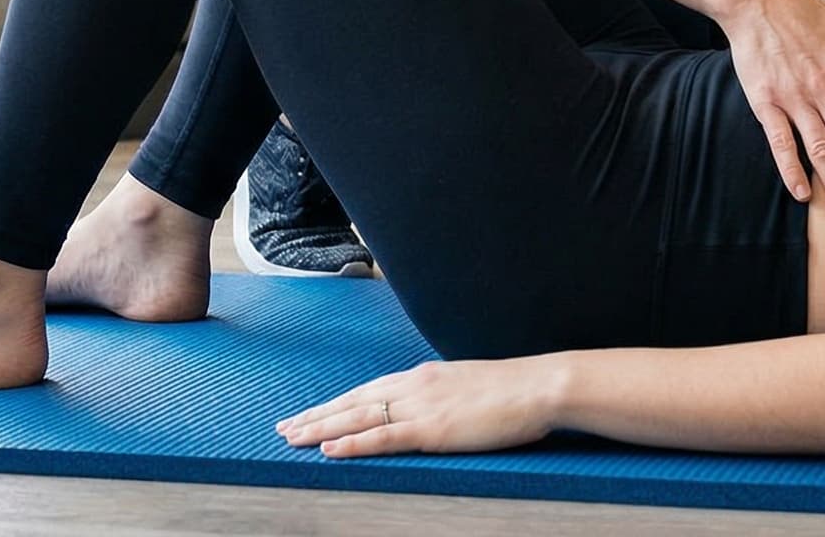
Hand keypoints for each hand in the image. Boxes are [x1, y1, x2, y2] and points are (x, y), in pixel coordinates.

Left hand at [277, 357, 563, 457]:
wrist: (540, 386)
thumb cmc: (515, 390)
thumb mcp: (470, 387)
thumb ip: (444, 396)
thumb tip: (433, 408)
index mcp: (424, 377)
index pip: (368, 390)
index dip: (336, 403)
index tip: (311, 412)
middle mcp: (415, 386)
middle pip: (353, 401)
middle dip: (316, 415)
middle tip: (284, 427)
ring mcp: (421, 406)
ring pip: (358, 418)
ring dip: (321, 428)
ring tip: (292, 438)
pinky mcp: (431, 429)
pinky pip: (382, 437)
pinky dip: (352, 443)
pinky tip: (329, 448)